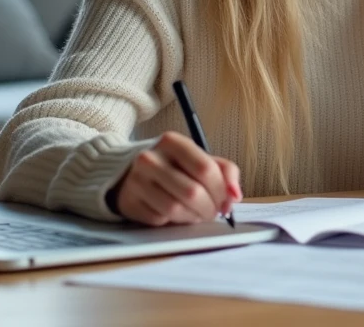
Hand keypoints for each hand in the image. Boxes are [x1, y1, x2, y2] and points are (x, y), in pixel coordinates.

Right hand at [106, 131, 241, 226]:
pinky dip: (174, 221)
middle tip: (213, 212)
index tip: (227, 200)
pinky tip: (177, 214)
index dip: (221, 190)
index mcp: (172, 142)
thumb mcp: (199, 159)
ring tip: (197, 213)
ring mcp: (136, 181)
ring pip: (176, 209)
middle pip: (192, 192)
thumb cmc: (174, 166)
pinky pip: (160, 219)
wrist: (131, 173)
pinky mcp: (129, 202)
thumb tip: (235, 196)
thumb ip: (225, 172)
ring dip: (193, 217)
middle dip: (209, 208)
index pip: (205, 168)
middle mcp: (150, 159)